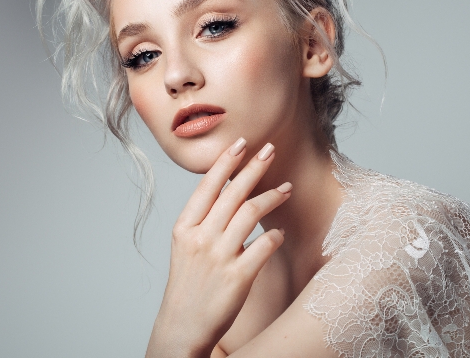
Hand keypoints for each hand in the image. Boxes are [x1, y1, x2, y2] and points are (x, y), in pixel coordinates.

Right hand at [146, 138, 290, 357]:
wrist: (182, 326)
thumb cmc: (188, 283)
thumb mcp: (185, 246)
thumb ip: (203, 219)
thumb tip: (228, 191)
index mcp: (184, 228)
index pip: (207, 186)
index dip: (225, 162)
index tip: (241, 143)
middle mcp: (200, 238)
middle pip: (233, 193)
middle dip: (254, 167)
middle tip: (271, 150)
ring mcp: (219, 257)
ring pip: (250, 213)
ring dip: (272, 196)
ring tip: (286, 188)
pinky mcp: (237, 277)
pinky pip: (264, 246)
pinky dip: (275, 235)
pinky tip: (280, 231)